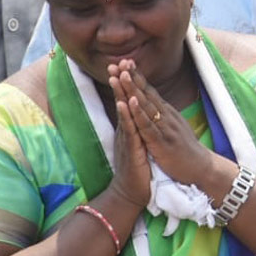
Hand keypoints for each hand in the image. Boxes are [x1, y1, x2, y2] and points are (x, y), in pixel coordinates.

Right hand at [106, 62, 151, 209]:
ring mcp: (127, 138)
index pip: (128, 100)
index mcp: (130, 128)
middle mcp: (126, 130)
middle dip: (120, 81)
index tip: (127, 63)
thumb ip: (136, 129)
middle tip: (117, 61)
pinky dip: (127, 115)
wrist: (130, 193)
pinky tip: (125, 102)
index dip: (128, 83)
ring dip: (121, 93)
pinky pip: (129, 130)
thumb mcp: (138, 143)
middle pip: (123, 101)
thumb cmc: (138, 168)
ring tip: (118, 74)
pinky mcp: (131, 149)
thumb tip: (137, 115)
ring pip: (124, 112)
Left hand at [113, 61, 212, 186]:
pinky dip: (139, 112)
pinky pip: (147, 125)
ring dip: (132, 89)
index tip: (125, 63)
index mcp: (167, 113)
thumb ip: (164, 116)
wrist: (202, 168)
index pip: (149, 92)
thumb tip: (155, 105)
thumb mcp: (175, 128)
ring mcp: (165, 128)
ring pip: (145, 105)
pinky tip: (130, 101)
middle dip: (131, 77)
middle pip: (146, 93)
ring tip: (121, 74)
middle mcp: (166, 116)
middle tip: (119, 61)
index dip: (137, 77)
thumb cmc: (186, 151)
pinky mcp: (162, 142)